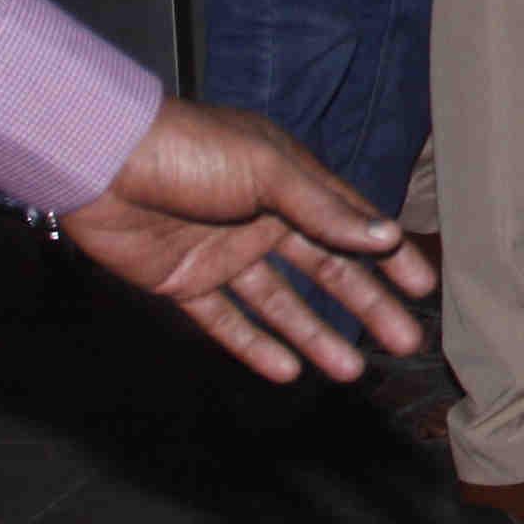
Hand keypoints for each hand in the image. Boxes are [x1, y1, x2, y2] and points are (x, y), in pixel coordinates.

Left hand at [59, 95, 433, 384]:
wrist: (101, 162)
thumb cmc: (191, 151)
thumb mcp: (268, 171)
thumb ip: (325, 210)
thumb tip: (388, 237)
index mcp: (290, 184)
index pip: (351, 224)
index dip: (388, 255)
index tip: (421, 288)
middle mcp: (263, 220)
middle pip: (325, 269)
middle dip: (365, 305)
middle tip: (401, 341)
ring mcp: (224, 254)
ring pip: (281, 303)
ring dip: (314, 336)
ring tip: (349, 372)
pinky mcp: (184, 282)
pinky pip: (226, 320)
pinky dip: (254, 346)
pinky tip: (285, 371)